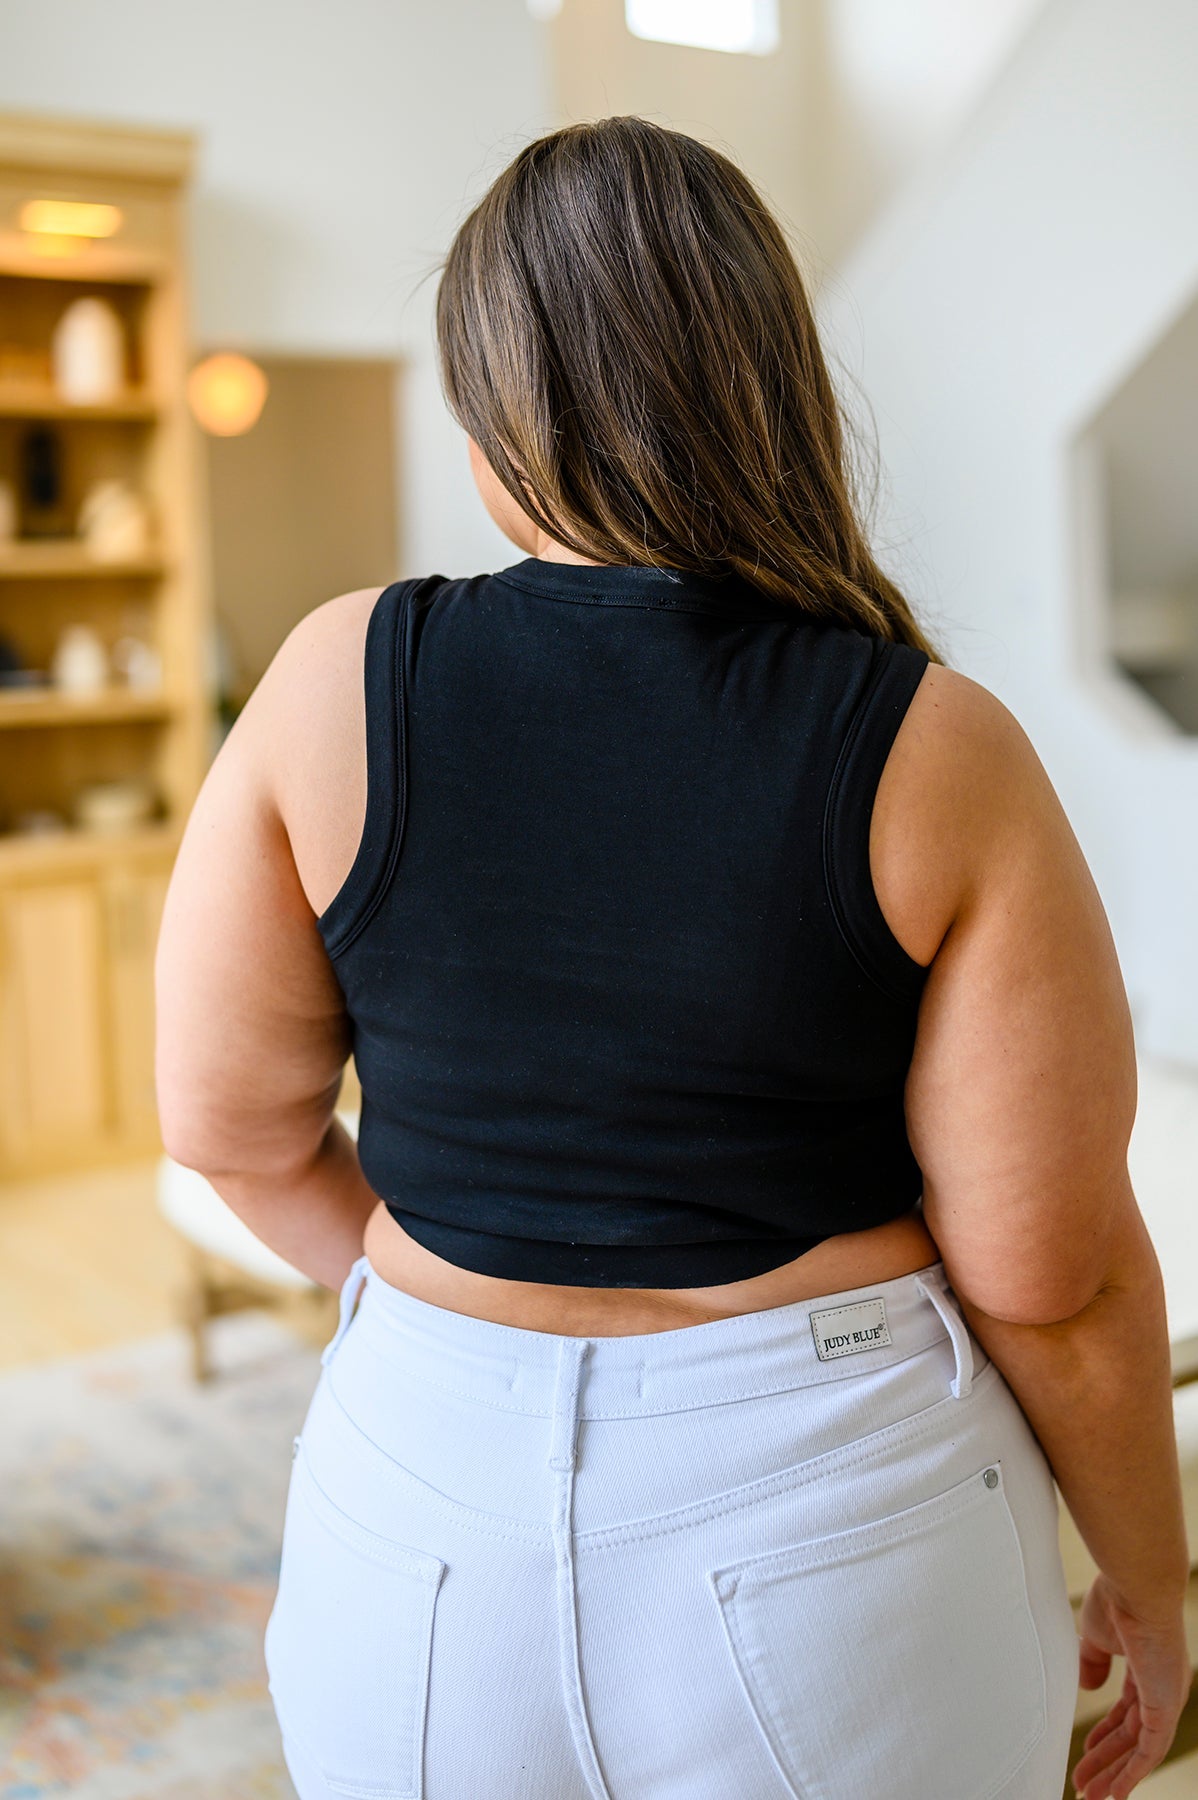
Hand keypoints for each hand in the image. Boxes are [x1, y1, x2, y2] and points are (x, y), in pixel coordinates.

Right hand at [1070, 1573, 1191, 1798]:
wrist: (1135, 1586)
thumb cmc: (1117, 1599)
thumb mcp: (1096, 1636)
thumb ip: (1092, 1663)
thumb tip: (1089, 1687)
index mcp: (1146, 1667)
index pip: (1126, 1711)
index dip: (1105, 1733)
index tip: (1085, 1750)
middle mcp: (1161, 1687)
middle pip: (1130, 1735)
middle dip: (1105, 1761)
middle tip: (1084, 1784)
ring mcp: (1166, 1698)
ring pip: (1138, 1749)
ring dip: (1114, 1773)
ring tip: (1089, 1795)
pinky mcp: (1166, 1706)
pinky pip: (1150, 1749)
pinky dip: (1133, 1772)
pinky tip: (1116, 1791)